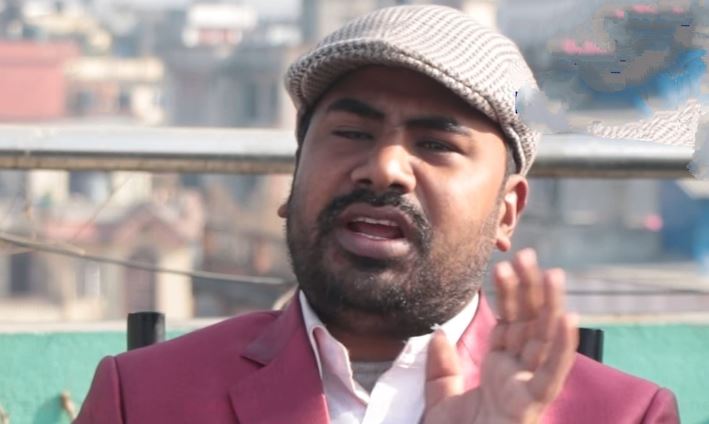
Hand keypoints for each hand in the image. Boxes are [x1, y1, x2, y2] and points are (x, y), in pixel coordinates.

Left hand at [423, 249, 577, 423]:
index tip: (506, 265)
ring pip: (544, 341)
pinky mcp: (533, 404)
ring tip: (550, 272)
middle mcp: (519, 374)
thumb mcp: (440, 401)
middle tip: (531, 255)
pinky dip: (560, 346)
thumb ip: (441, 369)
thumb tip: (439, 335)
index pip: (510, 323)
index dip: (509, 294)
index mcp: (501, 370)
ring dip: (549, 306)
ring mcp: (528, 388)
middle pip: (530, 324)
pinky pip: (551, 373)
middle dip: (531, 290)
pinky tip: (566, 318)